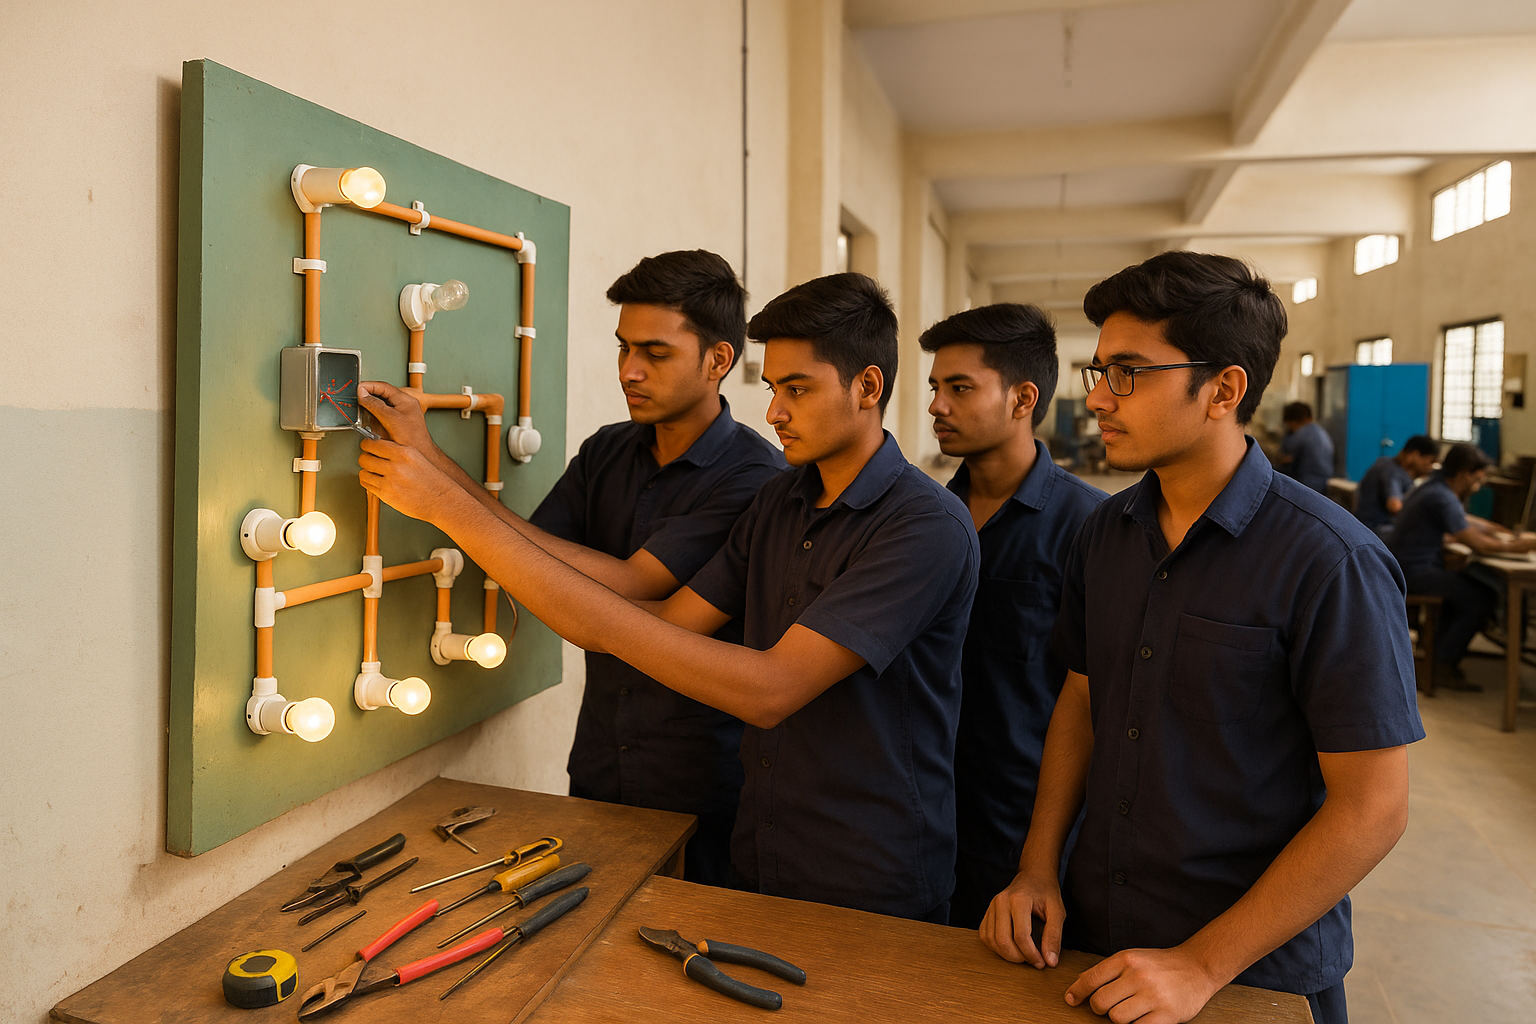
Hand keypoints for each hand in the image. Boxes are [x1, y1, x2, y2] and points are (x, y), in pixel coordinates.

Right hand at [358, 382, 446, 463]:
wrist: (421, 454)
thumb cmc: (413, 439)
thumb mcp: (391, 419)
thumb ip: (376, 405)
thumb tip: (363, 394)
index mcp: (405, 400)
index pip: (384, 387)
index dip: (369, 386)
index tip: (358, 388)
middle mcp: (404, 405)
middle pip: (382, 396)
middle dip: (369, 398)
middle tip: (357, 400)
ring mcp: (401, 415)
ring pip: (380, 407)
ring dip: (371, 410)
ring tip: (362, 412)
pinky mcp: (397, 425)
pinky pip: (382, 418)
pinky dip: (374, 419)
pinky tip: (370, 424)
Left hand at [358, 437, 463, 523]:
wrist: (442, 500)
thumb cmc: (433, 481)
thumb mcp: (417, 458)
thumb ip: (398, 452)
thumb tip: (379, 449)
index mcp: (404, 453)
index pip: (373, 444)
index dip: (366, 445)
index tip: (366, 446)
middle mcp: (396, 466)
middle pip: (365, 458)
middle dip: (364, 459)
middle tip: (368, 460)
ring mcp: (390, 481)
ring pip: (364, 472)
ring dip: (366, 472)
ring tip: (372, 472)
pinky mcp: (387, 495)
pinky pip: (368, 486)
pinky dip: (369, 483)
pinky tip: (375, 482)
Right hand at [979, 868, 1064, 968]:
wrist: (1034, 876)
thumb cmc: (1046, 893)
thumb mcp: (1057, 912)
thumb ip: (1054, 936)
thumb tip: (1050, 961)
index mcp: (1019, 899)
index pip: (1021, 936)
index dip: (1031, 954)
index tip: (1042, 963)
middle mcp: (1001, 901)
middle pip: (1003, 940)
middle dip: (1018, 957)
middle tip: (1033, 961)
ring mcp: (991, 906)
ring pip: (991, 940)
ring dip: (1006, 955)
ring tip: (1022, 956)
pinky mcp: (987, 912)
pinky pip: (985, 935)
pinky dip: (995, 947)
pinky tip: (1010, 948)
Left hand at [1064, 946, 1222, 1023]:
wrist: (1197, 967)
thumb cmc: (1161, 965)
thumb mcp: (1133, 958)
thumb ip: (1109, 970)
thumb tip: (1080, 985)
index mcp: (1127, 959)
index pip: (1092, 978)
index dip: (1077, 991)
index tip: (1070, 999)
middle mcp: (1138, 976)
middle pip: (1100, 1002)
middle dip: (1098, 1008)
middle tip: (1106, 1007)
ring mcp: (1152, 996)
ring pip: (1116, 1018)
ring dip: (1118, 1018)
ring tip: (1129, 1011)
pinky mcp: (1166, 1015)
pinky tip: (1140, 1018)